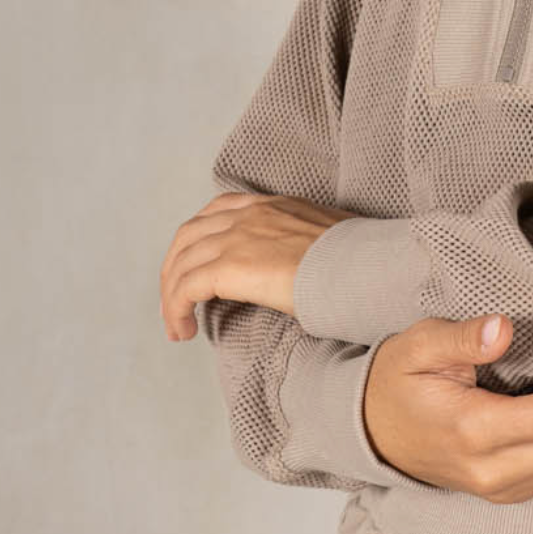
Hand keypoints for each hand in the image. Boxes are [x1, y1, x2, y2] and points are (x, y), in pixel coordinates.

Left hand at [160, 191, 358, 339]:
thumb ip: (296, 241)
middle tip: (175, 301)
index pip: (217, 210)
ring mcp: (237, 236)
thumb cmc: (352, 256)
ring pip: (181, 264)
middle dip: (174, 270)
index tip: (195, 267)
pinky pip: (185, 289)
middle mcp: (248, 214)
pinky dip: (176, 310)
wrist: (361, 262)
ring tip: (177, 325)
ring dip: (171, 297)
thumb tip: (296, 266)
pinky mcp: (230, 265)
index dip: (197, 241)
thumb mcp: (321, 234)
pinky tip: (184, 329)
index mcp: (271, 204)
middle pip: (187, 236)